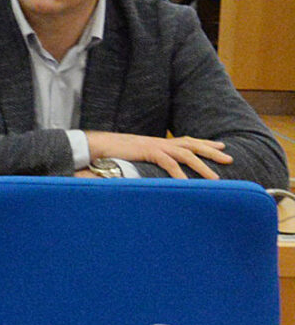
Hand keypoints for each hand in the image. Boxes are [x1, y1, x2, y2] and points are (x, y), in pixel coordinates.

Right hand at [83, 131, 231, 178]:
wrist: (95, 146)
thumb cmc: (113, 152)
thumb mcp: (135, 157)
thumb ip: (148, 162)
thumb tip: (155, 172)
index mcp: (159, 142)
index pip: (187, 141)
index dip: (205, 144)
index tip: (221, 147)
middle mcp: (161, 142)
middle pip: (193, 145)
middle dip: (212, 152)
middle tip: (229, 159)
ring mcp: (155, 146)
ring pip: (186, 154)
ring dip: (202, 166)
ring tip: (216, 178)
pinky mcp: (148, 152)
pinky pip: (168, 163)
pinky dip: (179, 174)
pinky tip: (188, 184)